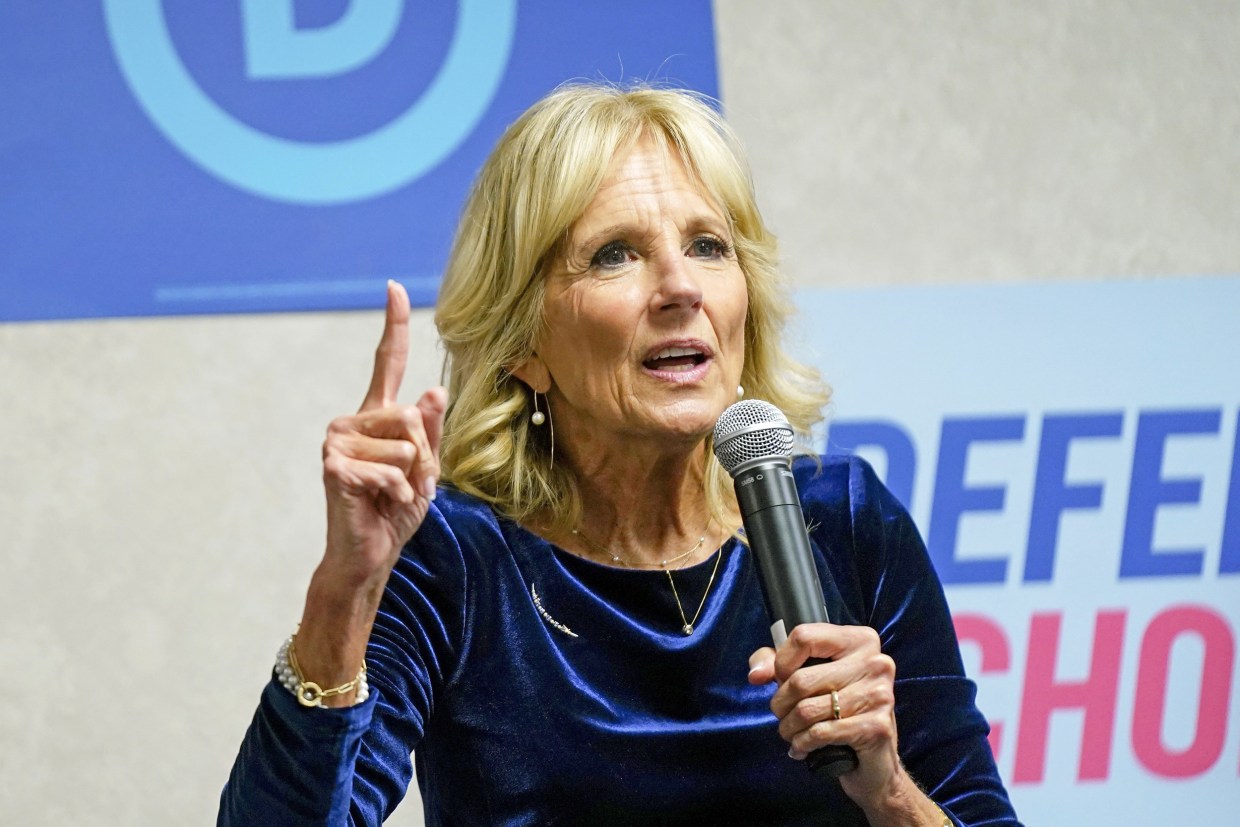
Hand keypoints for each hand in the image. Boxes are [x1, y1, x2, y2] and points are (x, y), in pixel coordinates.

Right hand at [320, 280, 446, 591]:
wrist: (369, 553)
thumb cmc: (396, 509)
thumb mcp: (427, 468)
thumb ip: (431, 431)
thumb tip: (434, 390)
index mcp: (378, 416)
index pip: (386, 361)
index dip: (393, 324)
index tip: (394, 287)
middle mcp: (353, 420)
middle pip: (412, 416)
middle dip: (425, 457)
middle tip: (410, 483)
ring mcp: (338, 440)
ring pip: (405, 444)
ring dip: (412, 478)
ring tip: (392, 494)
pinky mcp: (333, 464)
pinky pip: (390, 470)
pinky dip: (397, 493)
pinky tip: (380, 503)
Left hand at [748, 623, 909, 809]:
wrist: (874, 761)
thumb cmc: (838, 710)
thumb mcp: (808, 676)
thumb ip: (775, 664)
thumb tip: (756, 673)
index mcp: (859, 640)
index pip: (804, 636)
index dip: (782, 662)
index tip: (782, 680)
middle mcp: (875, 662)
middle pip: (801, 679)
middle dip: (780, 704)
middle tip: (782, 715)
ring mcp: (879, 694)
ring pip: (807, 710)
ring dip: (789, 728)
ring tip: (791, 733)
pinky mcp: (876, 727)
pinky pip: (820, 733)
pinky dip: (802, 743)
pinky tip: (802, 748)